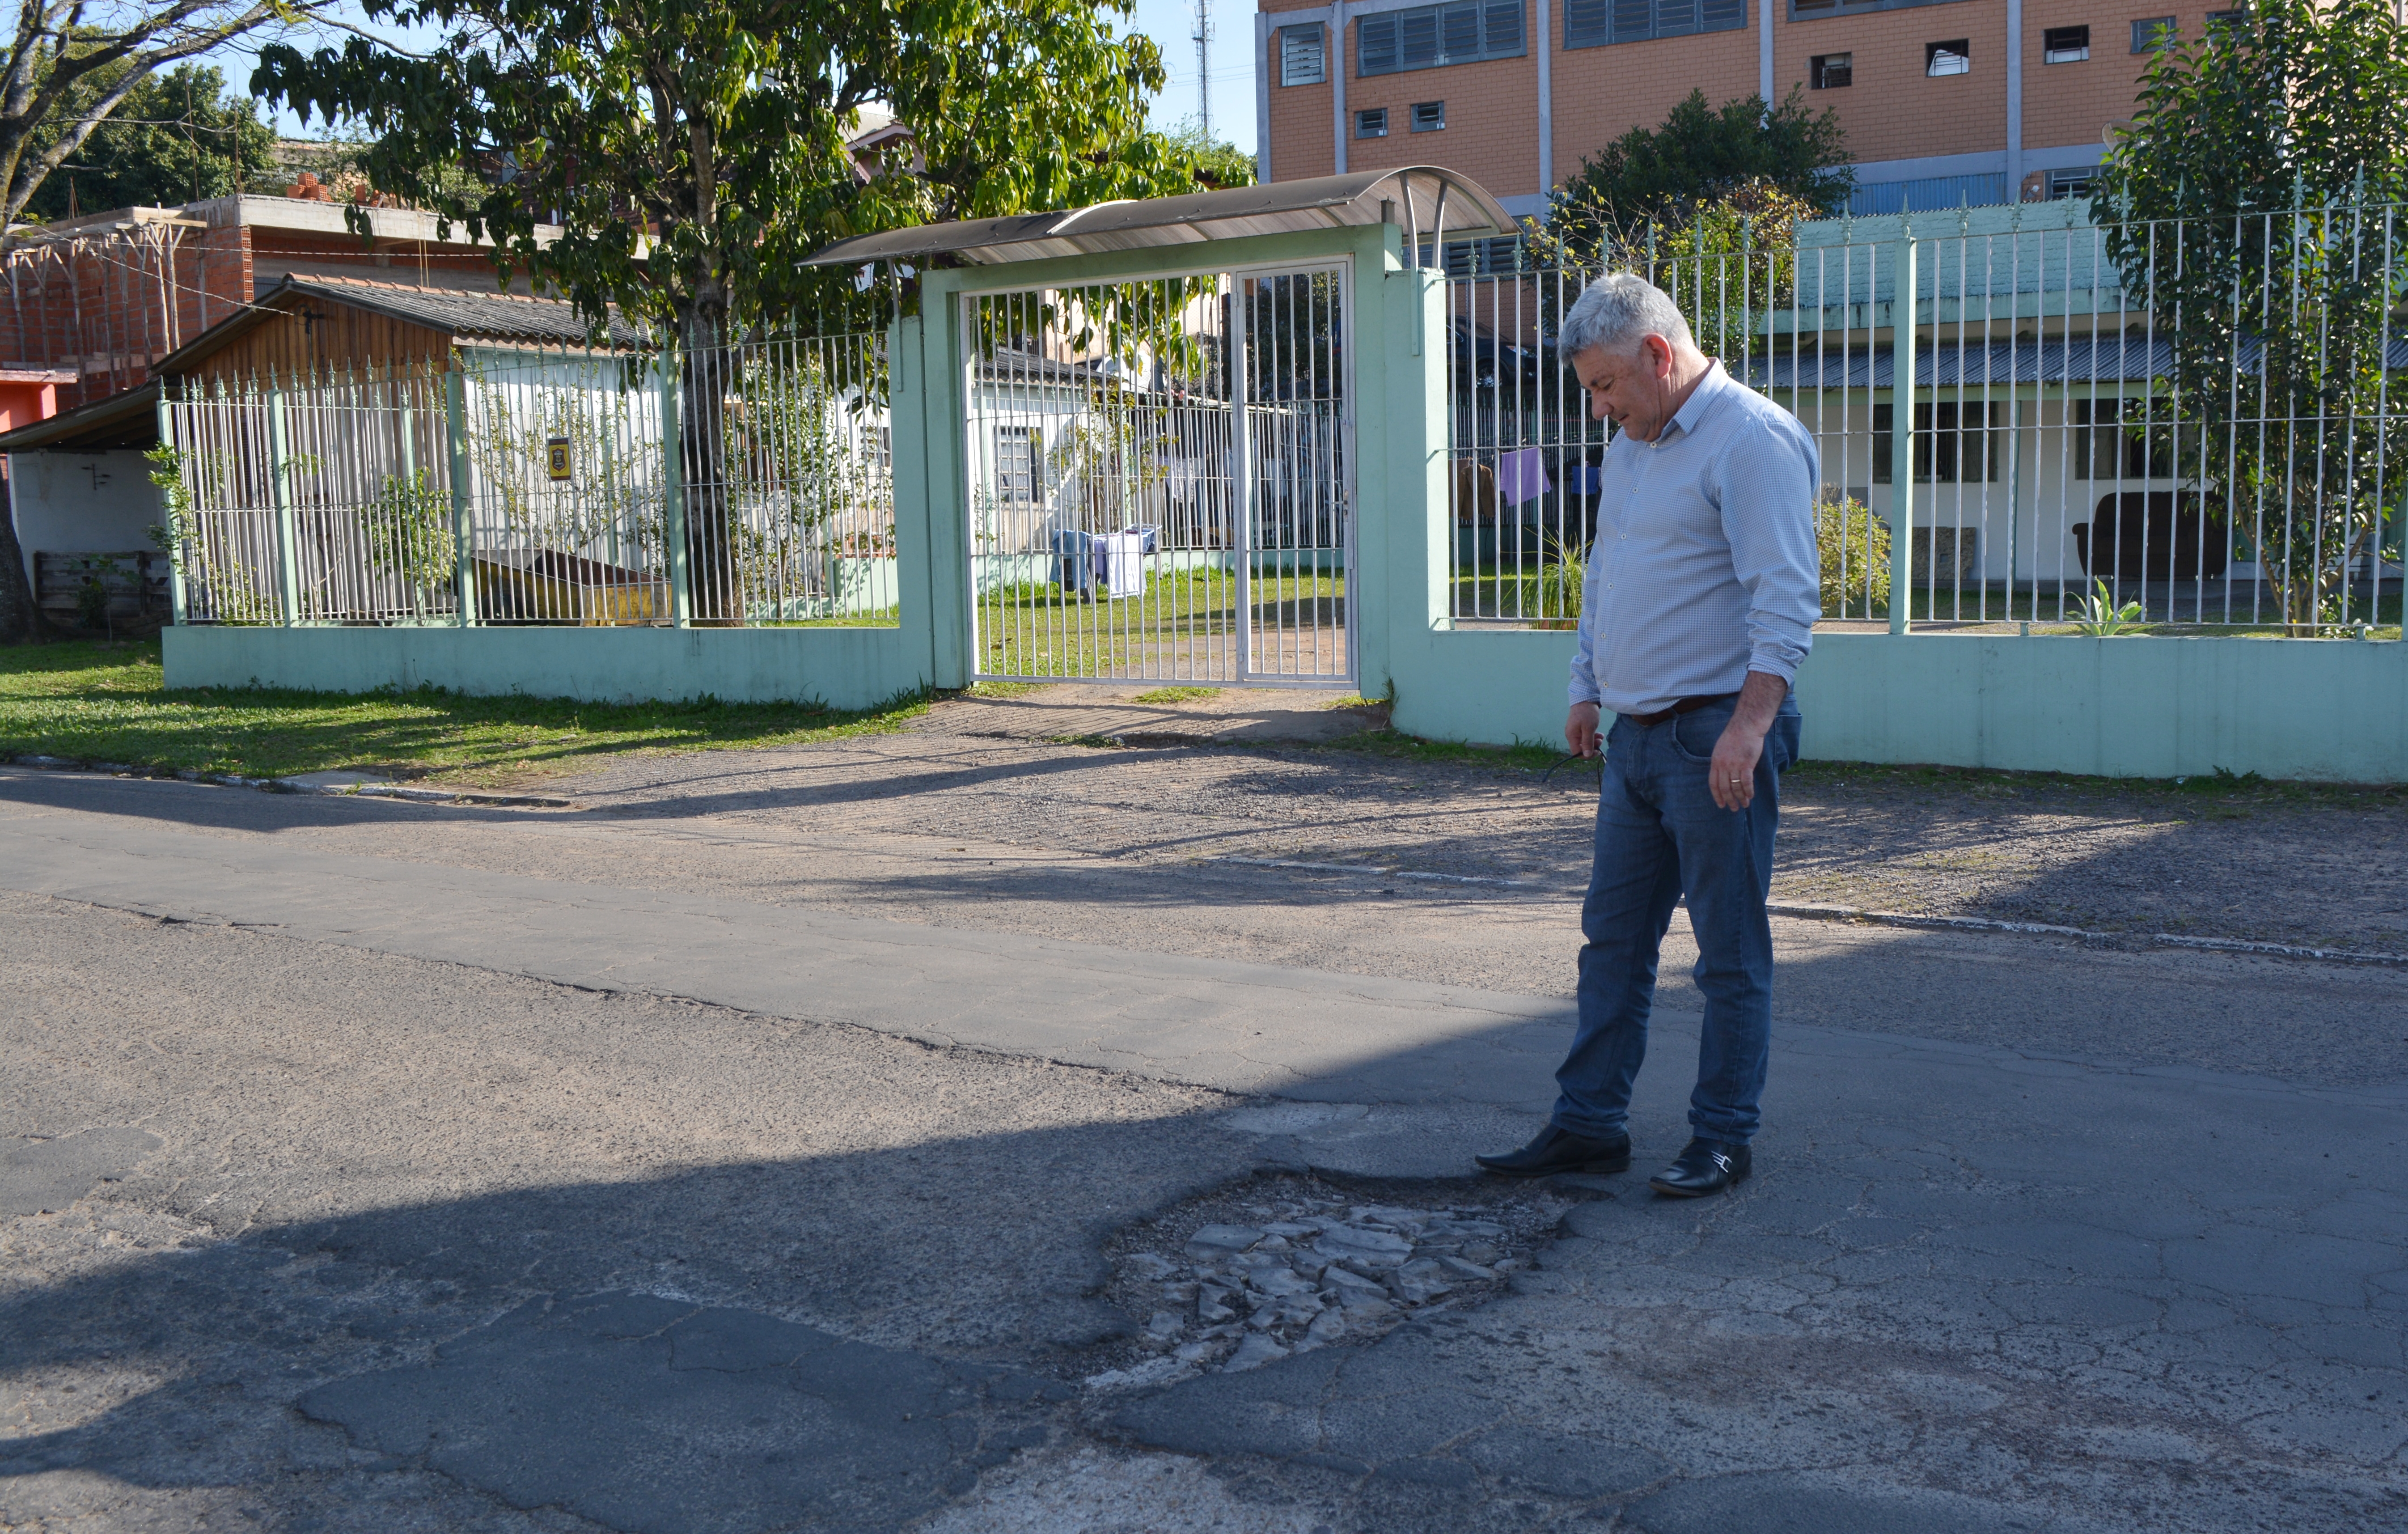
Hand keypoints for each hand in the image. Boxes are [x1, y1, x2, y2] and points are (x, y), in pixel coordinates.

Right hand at [1566, 701, 1601, 757]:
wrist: (1584, 699)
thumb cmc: (1586, 713)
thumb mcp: (1589, 728)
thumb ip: (1587, 742)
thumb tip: (1586, 755)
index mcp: (1571, 736)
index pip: (1576, 753)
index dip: (1586, 755)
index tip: (1597, 751)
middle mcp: (1571, 736)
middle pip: (1581, 748)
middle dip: (1592, 747)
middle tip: (1600, 741)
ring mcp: (1574, 732)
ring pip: (1584, 743)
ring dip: (1594, 742)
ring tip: (1601, 736)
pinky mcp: (1579, 729)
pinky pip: (1585, 737)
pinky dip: (1592, 737)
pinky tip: (1598, 733)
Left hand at [1708, 670, 1789, 810]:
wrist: (1746, 726)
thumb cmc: (1735, 736)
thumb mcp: (1721, 749)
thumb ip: (1721, 762)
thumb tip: (1723, 775)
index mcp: (1715, 762)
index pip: (1713, 784)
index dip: (1717, 796)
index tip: (1721, 804)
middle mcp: (1723, 765)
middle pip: (1724, 788)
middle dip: (1729, 800)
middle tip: (1734, 808)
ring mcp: (1734, 765)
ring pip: (1736, 787)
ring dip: (1740, 797)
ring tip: (1744, 804)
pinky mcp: (1746, 764)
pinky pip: (1746, 782)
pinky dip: (1748, 791)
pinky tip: (1750, 796)